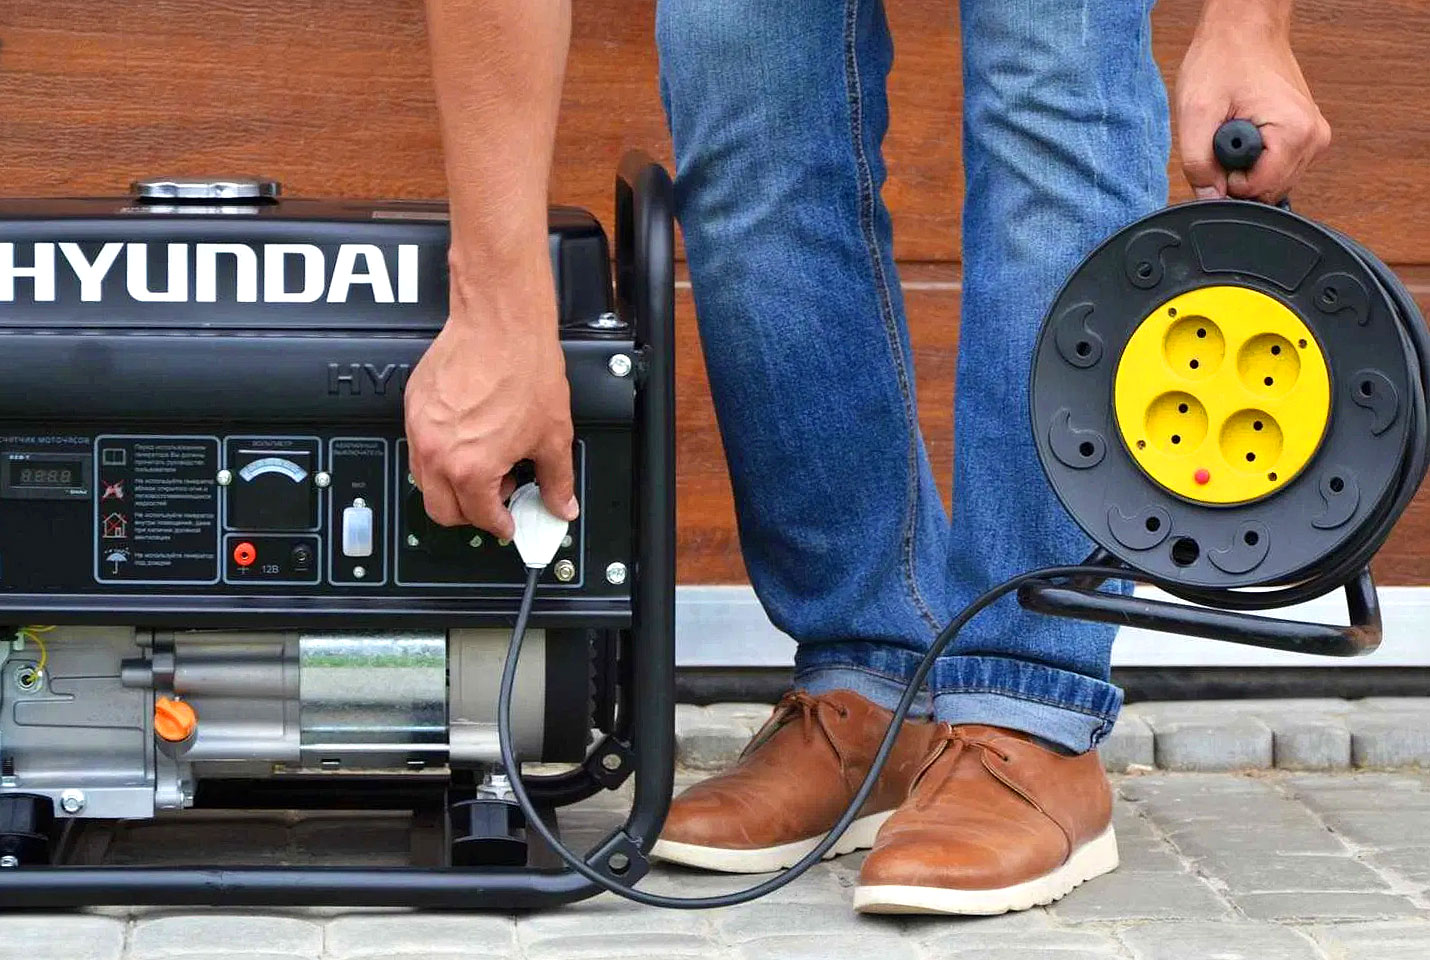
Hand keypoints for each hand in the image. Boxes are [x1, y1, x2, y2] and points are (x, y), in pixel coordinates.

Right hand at [404, 274, 578, 539]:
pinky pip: (419, 447)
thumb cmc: (524, 370)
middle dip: (469, 515)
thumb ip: (556, 480)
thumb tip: (561, 505)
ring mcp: (419, 429)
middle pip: (441, 511)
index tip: (508, 524)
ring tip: (485, 466)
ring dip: (451, 487)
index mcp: (471, 468)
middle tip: (495, 502)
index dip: (500, 525)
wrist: (501, 323)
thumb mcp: (553, 436)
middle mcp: (437, 453)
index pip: (479, 517)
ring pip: (424, 481)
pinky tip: (469, 440)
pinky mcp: (412, 406)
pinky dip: (439, 456)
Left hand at [1176, 4, 1330, 202]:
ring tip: (1236, 126)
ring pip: (1271, 182)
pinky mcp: (1305, 136)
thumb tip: (1207, 199)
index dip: (1227, 180)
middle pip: (1267, 191)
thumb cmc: (1222, 59)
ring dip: (1245, 164)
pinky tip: (1247, 129)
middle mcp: (1313, 138)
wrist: (1242, 30)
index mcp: (1295, 133)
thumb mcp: (1196, 113)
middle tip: (1225, 134)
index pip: (1257, 192)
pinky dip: (1255, 157)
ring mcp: (1313, 138)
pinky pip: (1275, 167)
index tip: (1218, 147)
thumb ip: (1198, 164)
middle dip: (1238, 172)